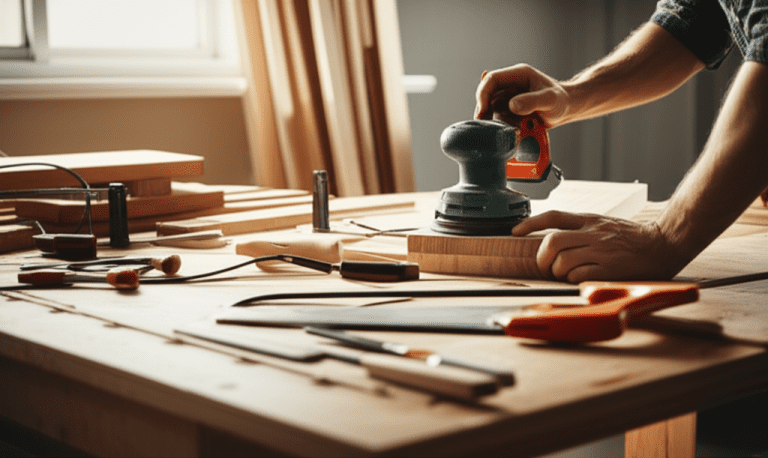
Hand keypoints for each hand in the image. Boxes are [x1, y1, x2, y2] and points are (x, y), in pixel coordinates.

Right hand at [474, 64, 569, 127]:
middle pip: (487, 95)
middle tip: (490, 127)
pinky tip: (519, 130)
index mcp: (518, 75)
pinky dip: (505, 126)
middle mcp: (510, 85)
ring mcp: (509, 97)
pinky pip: (500, 118)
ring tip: (519, 128)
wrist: (568, 109)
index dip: (483, 94)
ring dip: (499, 122)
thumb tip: (512, 106)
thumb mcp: (550, 100)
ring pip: (491, 109)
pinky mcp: (509, 110)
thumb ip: (532, 101)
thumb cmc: (562, 100)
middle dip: (486, 111)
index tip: (482, 112)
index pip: (492, 80)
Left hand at [512, 211, 681, 282]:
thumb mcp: (604, 224)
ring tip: (567, 275)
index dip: (530, 223)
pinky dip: (573, 281)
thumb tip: (552, 241)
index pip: (553, 217)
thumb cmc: (633, 238)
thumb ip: (580, 229)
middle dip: (542, 258)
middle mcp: (592, 234)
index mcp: (589, 221)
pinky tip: (581, 280)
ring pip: (562, 261)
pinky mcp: (609, 270)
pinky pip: (578, 276)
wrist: (664, 244)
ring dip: (558, 272)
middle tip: (546, 266)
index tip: (515, 232)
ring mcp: (600, 251)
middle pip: (552, 242)